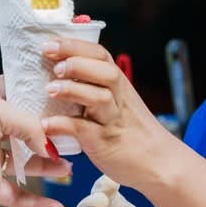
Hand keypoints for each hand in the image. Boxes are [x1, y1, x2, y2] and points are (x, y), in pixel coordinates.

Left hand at [0, 79, 69, 206]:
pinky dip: (37, 203)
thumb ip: (30, 126)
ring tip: (69, 168)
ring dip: (48, 167)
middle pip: (28, 130)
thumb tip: (48, 146)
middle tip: (76, 138)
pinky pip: (17, 195)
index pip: (20, 91)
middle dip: (50, 135)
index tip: (66, 94)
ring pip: (26, 163)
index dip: (40, 92)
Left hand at [41, 39, 186, 191]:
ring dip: (73, 90)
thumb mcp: (117, 102)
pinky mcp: (105, 144)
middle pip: (105, 71)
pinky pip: (85, 130)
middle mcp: (119, 99)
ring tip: (50, 90)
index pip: (100, 55)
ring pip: (99, 98)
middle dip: (77, 63)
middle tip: (54, 66)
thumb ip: (95, 86)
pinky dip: (64, 125)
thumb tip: (59, 69)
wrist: (159, 163)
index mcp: (119, 85)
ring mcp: (113, 121)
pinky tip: (47, 124)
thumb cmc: (131, 131)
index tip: (49, 43)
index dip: (75, 46)